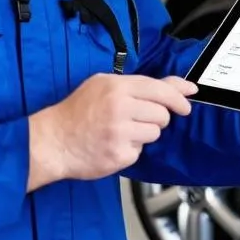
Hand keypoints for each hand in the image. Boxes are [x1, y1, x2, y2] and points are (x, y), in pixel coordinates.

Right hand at [27, 74, 196, 188]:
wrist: (53, 140)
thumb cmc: (78, 112)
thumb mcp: (103, 85)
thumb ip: (139, 85)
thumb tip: (180, 87)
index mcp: (117, 87)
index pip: (160, 89)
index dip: (178, 97)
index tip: (186, 103)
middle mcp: (120, 107)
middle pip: (162, 114)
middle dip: (155, 118)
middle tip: (136, 119)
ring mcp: (120, 132)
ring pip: (154, 133)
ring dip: (143, 134)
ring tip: (120, 131)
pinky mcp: (120, 155)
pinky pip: (140, 152)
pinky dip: (130, 150)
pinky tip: (113, 144)